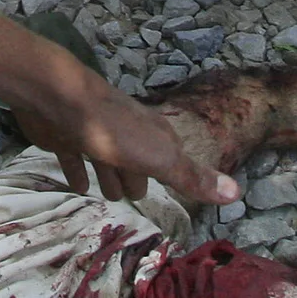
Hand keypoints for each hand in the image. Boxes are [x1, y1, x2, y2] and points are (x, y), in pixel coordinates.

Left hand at [12, 66, 237, 206]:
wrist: (58, 98)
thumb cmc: (113, 130)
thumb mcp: (160, 158)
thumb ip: (192, 177)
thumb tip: (238, 193)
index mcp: (154, 135)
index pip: (171, 158)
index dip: (176, 174)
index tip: (181, 191)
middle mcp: (128, 132)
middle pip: (137, 160)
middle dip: (140, 178)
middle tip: (137, 199)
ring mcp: (95, 132)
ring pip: (107, 160)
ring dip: (110, 177)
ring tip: (110, 197)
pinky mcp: (66, 136)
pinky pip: (75, 159)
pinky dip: (78, 172)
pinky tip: (77, 186)